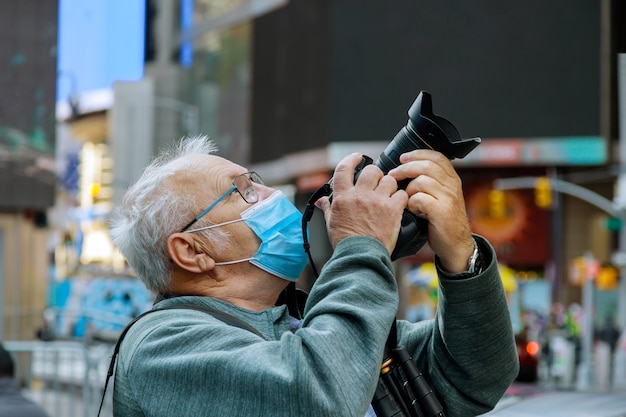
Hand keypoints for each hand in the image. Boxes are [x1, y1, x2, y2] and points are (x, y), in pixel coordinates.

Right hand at [317, 153, 407, 254]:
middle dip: (375, 174)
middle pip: (372, 170)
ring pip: (389, 180)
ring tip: (387, 196)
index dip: (351, 159)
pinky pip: (401, 194)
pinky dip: (401, 198)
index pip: (344, 168)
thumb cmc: (345, 243)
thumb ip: (328, 208)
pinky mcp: (393, 209)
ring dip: (389, 186)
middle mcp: (360, 195)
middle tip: (376, 183)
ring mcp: (377, 201)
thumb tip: (323, 201)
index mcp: (343, 197)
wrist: (360, 256)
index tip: (356, 158)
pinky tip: (397, 205)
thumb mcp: (331, 223)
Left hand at [388, 150, 474, 272]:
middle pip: (426, 166)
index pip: (436, 156)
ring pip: (421, 181)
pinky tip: (413, 210)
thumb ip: (430, 182)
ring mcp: (448, 198)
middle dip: (405, 168)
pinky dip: (411, 204)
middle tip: (393, 175)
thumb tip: (405, 169)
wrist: (456, 245)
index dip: (418, 154)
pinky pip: (419, 198)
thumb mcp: (441, 197)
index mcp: (452, 179)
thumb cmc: (442, 221)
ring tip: (407, 200)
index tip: (403, 158)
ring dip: (408, 190)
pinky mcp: (441, 211)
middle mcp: (452, 186)